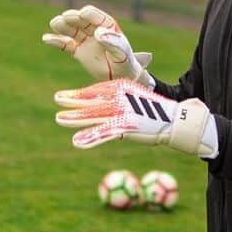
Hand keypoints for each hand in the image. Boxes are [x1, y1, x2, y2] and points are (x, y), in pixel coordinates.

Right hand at [41, 4, 153, 83]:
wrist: (122, 77)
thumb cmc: (126, 63)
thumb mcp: (122, 52)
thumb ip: (112, 42)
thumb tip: (98, 33)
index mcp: (108, 27)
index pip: (97, 17)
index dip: (89, 15)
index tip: (83, 14)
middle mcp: (95, 31)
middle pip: (81, 21)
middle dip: (73, 18)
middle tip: (65, 17)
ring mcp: (86, 41)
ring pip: (72, 31)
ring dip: (63, 27)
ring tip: (55, 23)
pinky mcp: (79, 52)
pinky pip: (66, 45)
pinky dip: (57, 41)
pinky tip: (47, 38)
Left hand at [54, 79, 217, 158]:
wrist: (174, 120)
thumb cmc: (155, 111)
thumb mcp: (136, 100)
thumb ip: (122, 100)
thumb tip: (109, 103)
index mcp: (122, 89)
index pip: (97, 90)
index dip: (79, 94)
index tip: (64, 96)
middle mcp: (119, 98)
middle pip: (91, 100)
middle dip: (72, 101)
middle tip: (56, 99)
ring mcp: (122, 112)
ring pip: (93, 116)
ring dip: (75, 118)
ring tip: (59, 118)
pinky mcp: (126, 127)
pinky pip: (103, 133)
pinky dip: (89, 138)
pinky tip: (77, 142)